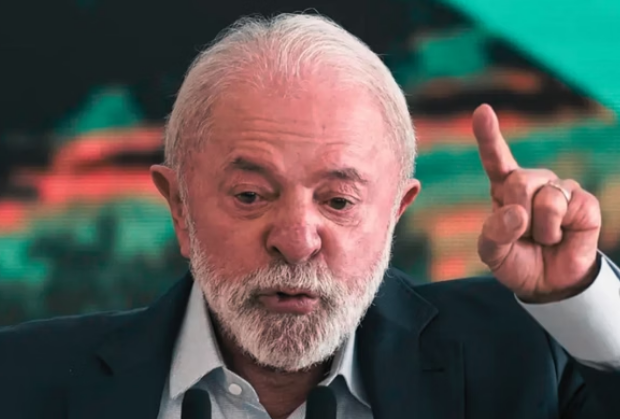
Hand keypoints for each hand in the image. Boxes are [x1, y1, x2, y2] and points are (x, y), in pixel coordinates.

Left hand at [473, 104, 601, 302]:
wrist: (548, 283)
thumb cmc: (517, 261)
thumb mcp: (492, 252)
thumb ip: (494, 233)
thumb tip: (515, 214)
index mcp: (504, 188)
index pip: (495, 158)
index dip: (489, 135)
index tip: (483, 111)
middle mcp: (532, 182)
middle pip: (518, 180)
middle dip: (517, 213)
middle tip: (523, 234)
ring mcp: (559, 189)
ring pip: (543, 195)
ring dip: (538, 228)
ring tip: (543, 238)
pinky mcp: (583, 202)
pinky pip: (565, 207)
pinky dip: (556, 231)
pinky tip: (560, 237)